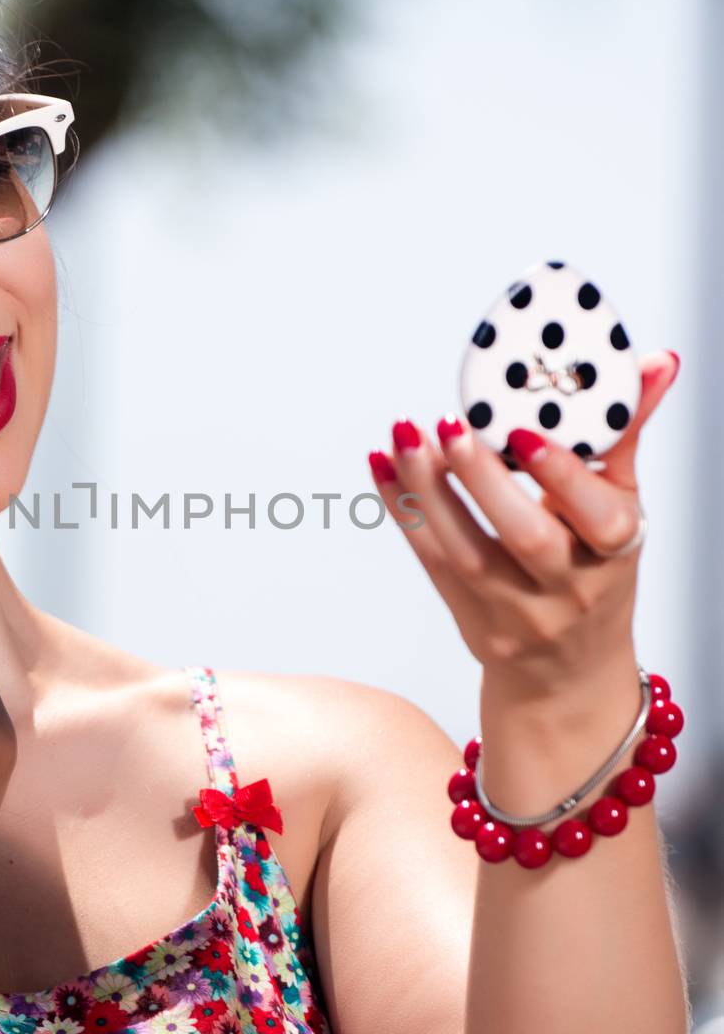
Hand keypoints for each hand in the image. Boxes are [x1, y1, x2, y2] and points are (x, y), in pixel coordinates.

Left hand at [366, 350, 679, 693]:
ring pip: (465, 553)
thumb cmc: (596, 568)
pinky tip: (382, 464)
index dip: (561, 476)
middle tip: (448, 423)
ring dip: (427, 490)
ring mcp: (516, 612)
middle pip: (525, 538)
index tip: (523, 434)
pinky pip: (430, 561)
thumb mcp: (619, 507)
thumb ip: (623, 434)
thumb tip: (651, 363)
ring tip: (404, 434)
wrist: (569, 670)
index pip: (597, 518)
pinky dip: (404, 510)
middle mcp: (569, 589)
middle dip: (483, 479)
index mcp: (614, 552)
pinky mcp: (470, 619)